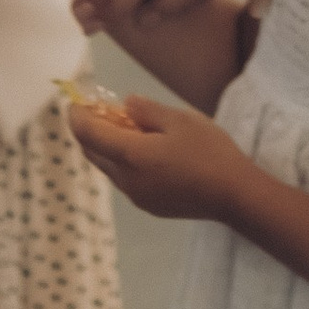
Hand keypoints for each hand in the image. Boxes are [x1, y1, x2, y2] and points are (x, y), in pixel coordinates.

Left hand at [67, 89, 251, 225]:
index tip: (75, 102)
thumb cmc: (208, 152)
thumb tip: (125, 105)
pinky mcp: (149, 206)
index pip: (88, 134)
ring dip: (107, 147)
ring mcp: (137, 196)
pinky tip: (143, 151)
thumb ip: (148, 111)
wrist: (233, 195)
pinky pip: (125, 180)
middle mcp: (127, 180)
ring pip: (109, 168)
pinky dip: (122, 161)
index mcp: (130, 156)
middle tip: (98, 111)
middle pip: (93, 154)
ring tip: (125, 128)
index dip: (77, 116)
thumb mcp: (180, 120)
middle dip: (89, 131)